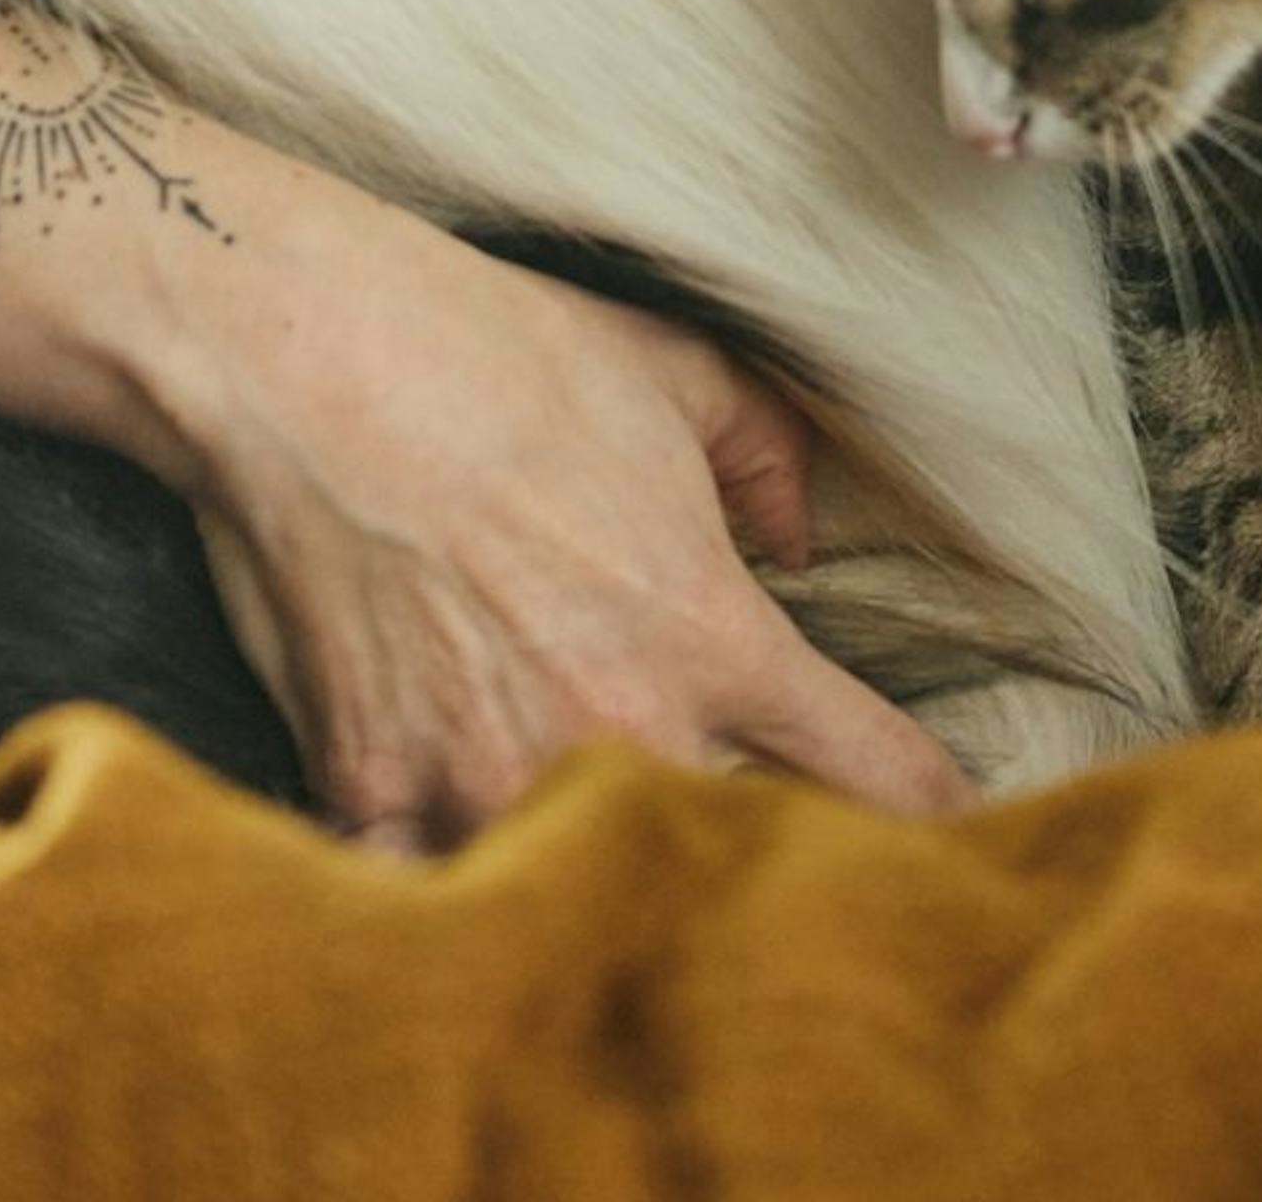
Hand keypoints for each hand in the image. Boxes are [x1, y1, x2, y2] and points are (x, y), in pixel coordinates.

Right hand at [183, 209, 973, 851]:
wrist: (307, 361)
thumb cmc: (494, 352)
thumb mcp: (673, 369)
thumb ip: (769, 455)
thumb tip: (795, 539)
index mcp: (711, 642)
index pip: (880, 778)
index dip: (937, 815)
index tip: (954, 838)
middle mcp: (617, 733)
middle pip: (744, 873)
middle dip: (770, 878)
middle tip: (780, 880)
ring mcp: (488, 779)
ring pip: (587, 902)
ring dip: (604, 900)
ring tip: (616, 909)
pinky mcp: (375, 793)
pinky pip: (431, 898)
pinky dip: (449, 900)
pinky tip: (460, 898)